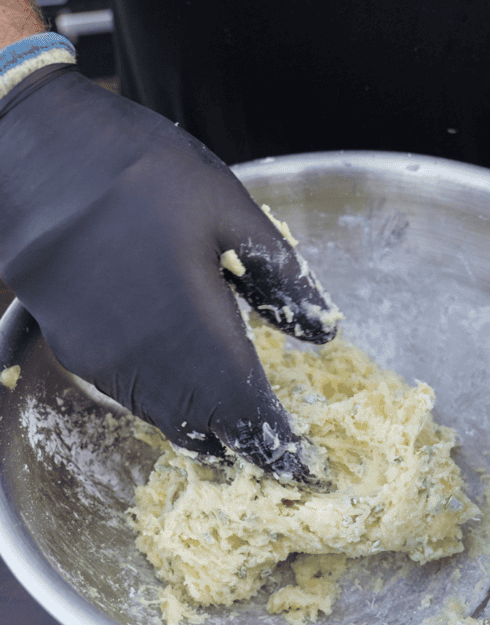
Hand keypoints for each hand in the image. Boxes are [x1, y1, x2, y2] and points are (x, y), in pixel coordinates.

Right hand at [0, 66, 338, 481]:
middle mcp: (151, 363)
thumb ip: (281, 276)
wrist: (30, 156)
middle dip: (248, 447)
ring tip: (242, 435)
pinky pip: (136, 399)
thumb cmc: (138, 173)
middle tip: (280, 457)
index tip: (306, 468)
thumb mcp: (231, 209)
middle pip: (209, 430)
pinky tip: (190, 392)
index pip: (249, 415)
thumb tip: (324, 332)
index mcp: (198, 333)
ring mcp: (107, 361)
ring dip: (208, 431)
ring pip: (169, 420)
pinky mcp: (78, 349)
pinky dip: (170, 406)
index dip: (280, 448)